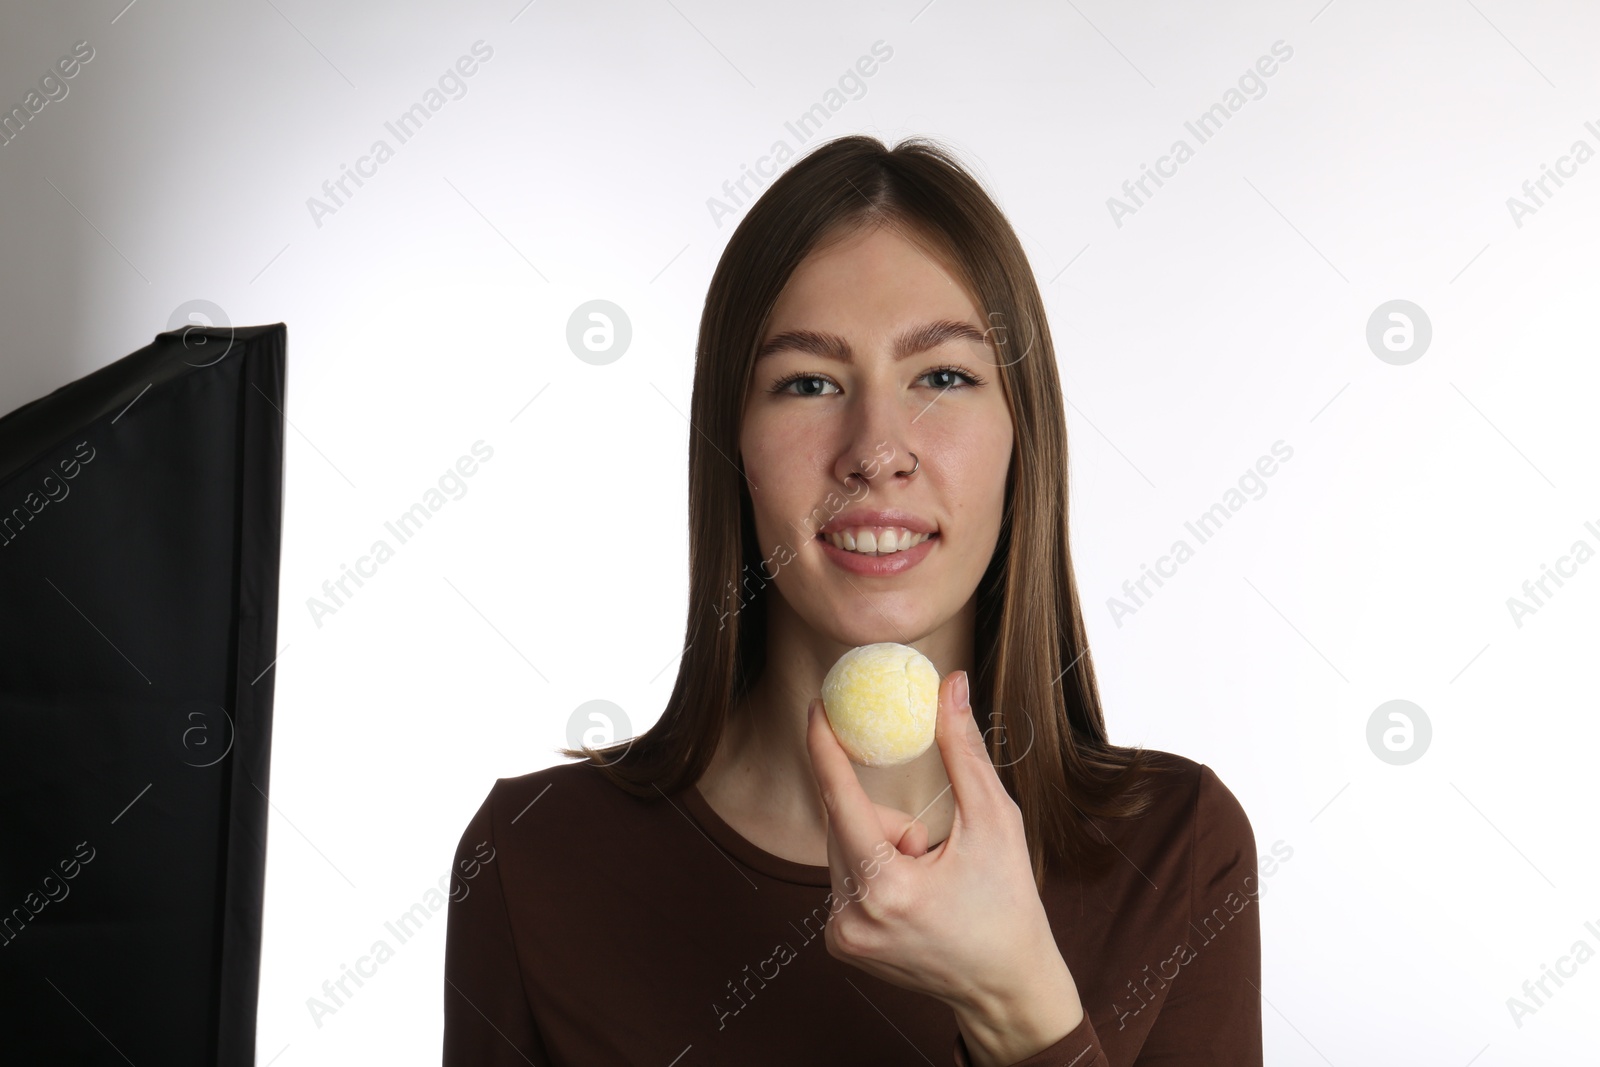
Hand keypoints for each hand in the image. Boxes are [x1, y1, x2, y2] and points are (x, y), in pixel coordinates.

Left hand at [805, 670, 1085, 1065]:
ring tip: (929, 879)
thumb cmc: (1009, 903)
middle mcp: (852, 917)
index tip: (817, 708)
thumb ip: (964, 751)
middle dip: (887, 818)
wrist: (1006, 986)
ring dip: (881, 845)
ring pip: (842, 848)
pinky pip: (843, 877)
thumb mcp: (995, 821)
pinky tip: (912, 898)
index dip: (825, 748)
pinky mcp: (839, 944)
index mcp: (888, 888)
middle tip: (931, 844)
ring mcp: (841, 936)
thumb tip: (949, 685)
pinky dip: (873, 870)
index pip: (841, 801)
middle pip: (844, 823)